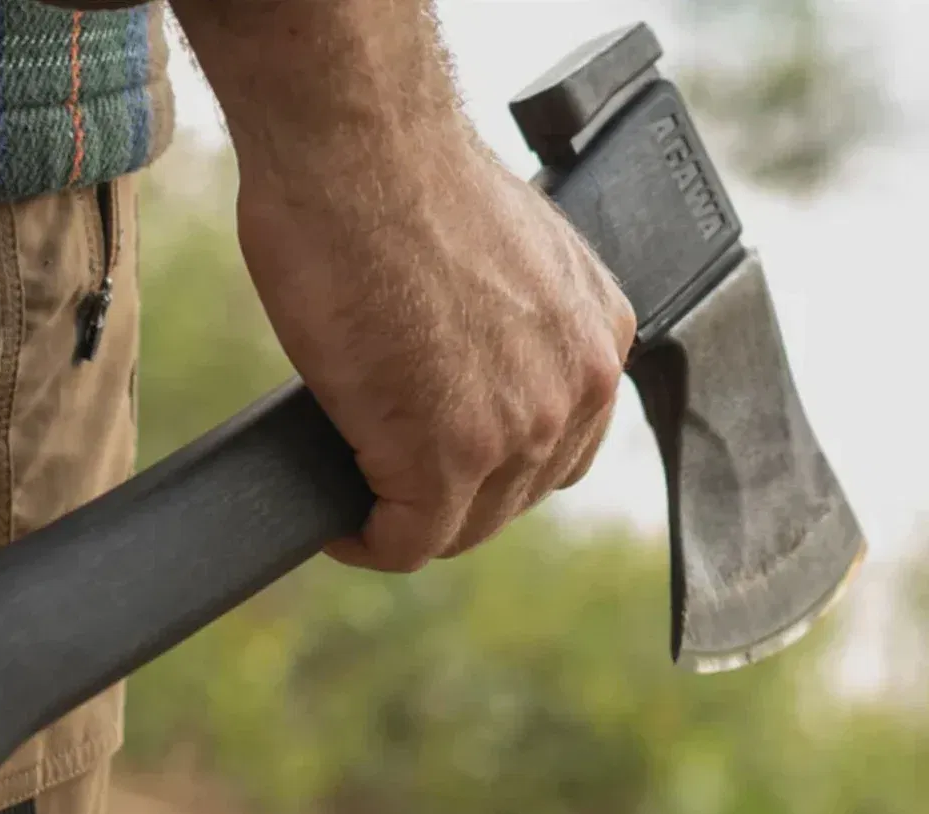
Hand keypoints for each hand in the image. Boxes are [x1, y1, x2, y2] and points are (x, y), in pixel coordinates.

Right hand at [168, 0, 635, 571]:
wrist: (361, 145)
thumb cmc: (404, 180)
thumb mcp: (500, 264)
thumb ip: (511, 336)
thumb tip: (464, 383)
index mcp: (596, 338)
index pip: (558, 451)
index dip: (491, 471)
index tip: (434, 466)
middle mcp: (577, 388)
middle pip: (512, 498)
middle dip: (450, 502)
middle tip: (387, 486)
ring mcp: (519, 428)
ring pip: (463, 527)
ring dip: (408, 524)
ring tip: (362, 504)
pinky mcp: (446, 456)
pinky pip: (408, 541)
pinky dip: (369, 542)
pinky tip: (342, 524)